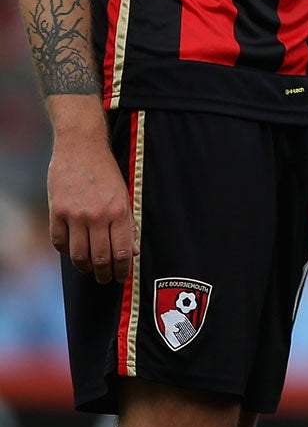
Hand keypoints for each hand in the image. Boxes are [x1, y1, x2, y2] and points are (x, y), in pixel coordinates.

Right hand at [48, 129, 132, 283]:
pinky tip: (72, 251)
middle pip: (100, 258)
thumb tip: (132, 251)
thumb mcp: (124, 195)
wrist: (81, 147)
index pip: (122, 252)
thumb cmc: (106, 172)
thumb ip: (128, 224)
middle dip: (104, 274)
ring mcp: (75, 214)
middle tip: (105, 279)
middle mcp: (98, 216)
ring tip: (89, 269)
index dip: (122, 270)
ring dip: (85, 267)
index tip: (121, 278)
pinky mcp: (56, 211)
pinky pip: (59, 241)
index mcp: (120, 211)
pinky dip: (65, 251)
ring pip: (78, 254)